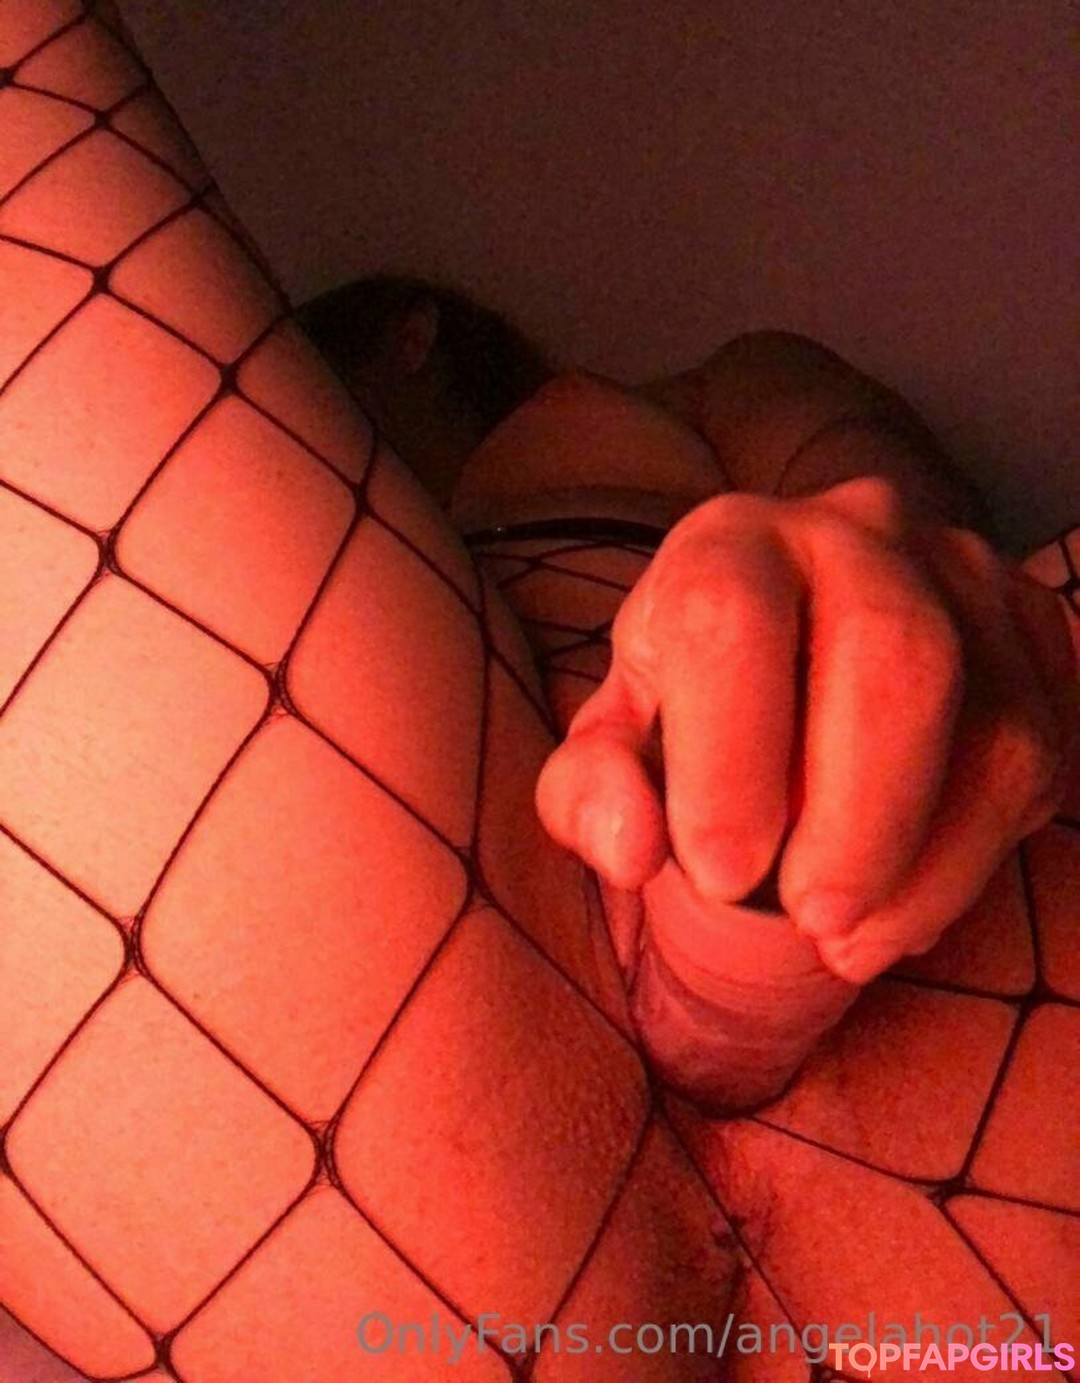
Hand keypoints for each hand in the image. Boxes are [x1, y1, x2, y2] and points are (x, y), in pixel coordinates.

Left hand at [536, 477, 1076, 983]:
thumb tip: (629, 846)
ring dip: (926, 862)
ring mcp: (964, 575)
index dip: (728, 759)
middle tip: (810, 921)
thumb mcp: (617, 740)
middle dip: (856, 819)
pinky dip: (978, 856)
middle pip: (893, 655)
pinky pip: (1044, 753)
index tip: (719, 876)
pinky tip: (907, 904)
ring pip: (992, 721)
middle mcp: (856, 530)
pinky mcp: (1035, 634)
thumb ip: (593, 788)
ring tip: (851, 939)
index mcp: (728, 542)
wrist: (793, 652)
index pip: (730, 620)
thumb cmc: (695, 705)